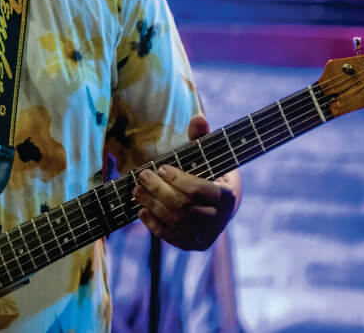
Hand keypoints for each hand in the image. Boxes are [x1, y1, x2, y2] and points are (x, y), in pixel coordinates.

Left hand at [132, 115, 239, 250]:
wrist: (220, 207)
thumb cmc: (212, 174)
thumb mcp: (210, 155)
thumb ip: (202, 138)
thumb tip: (198, 118)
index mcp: (227, 196)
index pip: (198, 190)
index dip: (176, 179)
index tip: (160, 168)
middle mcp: (219, 221)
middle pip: (182, 207)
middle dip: (158, 190)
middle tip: (142, 175)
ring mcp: (206, 236)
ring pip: (174, 222)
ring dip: (151, 204)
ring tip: (136, 190)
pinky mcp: (192, 246)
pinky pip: (169, 237)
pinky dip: (152, 223)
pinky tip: (142, 209)